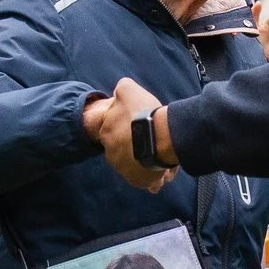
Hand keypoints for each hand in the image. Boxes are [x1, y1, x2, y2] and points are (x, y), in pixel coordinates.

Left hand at [86, 77, 173, 191]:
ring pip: (134, 165)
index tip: (140, 127)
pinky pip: (143, 180)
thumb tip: (120, 88)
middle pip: (124, 150)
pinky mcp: (136, 180)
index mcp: (106, 131)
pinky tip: (162, 173)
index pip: (114, 130)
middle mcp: (110, 152)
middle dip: (135, 147)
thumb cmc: (145, 114)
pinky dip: (152, 178)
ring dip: (144, 163)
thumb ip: (123, 87)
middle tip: (152, 142)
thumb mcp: (130, 90)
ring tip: (161, 158)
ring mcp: (123, 168)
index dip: (128, 128)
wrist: (161, 138)